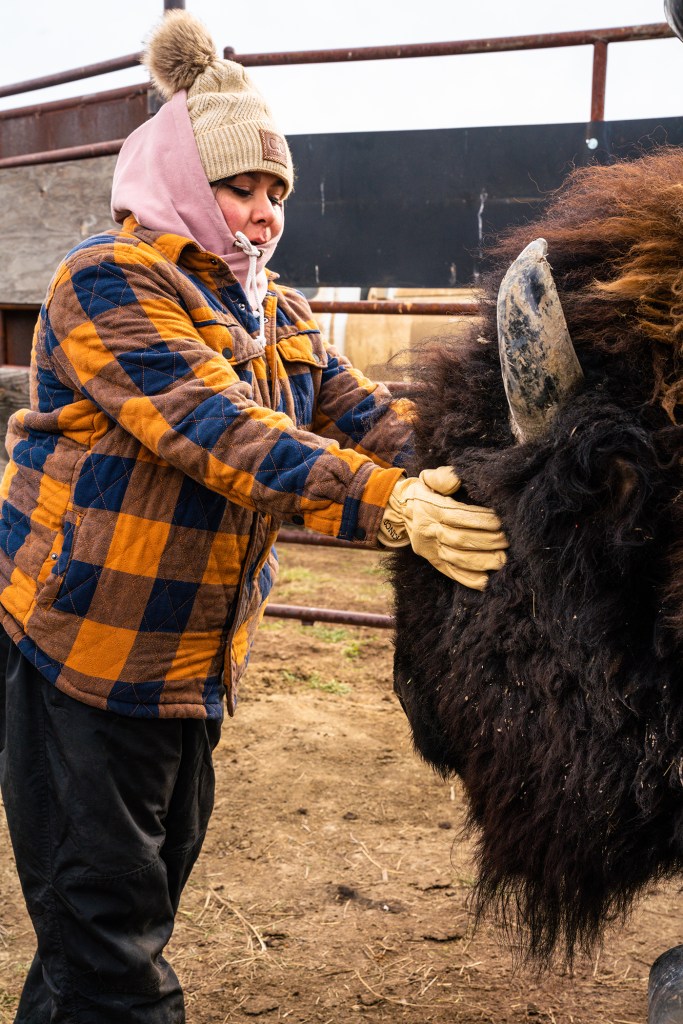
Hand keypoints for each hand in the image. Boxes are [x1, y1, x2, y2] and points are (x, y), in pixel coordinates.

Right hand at [378, 466, 507, 589]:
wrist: (400, 511)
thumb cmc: (424, 492)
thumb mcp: (428, 478)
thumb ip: (443, 477)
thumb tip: (457, 481)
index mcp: (430, 510)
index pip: (457, 516)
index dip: (480, 520)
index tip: (500, 521)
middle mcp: (429, 532)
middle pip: (460, 540)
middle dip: (487, 541)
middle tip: (508, 540)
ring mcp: (431, 550)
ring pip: (457, 559)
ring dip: (482, 561)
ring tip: (502, 560)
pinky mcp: (433, 562)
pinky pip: (451, 573)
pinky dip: (469, 579)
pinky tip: (486, 581)